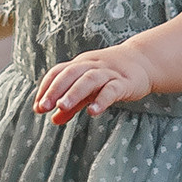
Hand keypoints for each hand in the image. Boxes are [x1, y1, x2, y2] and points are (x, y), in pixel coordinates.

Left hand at [33, 45, 153, 125]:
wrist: (143, 61)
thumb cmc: (110, 75)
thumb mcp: (88, 88)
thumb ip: (72, 104)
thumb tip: (53, 119)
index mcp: (80, 64)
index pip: (58, 72)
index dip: (46, 88)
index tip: (38, 107)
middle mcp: (92, 65)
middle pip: (70, 73)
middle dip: (55, 90)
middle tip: (43, 107)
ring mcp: (109, 73)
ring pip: (89, 79)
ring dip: (73, 93)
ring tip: (61, 107)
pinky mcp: (124, 82)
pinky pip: (111, 89)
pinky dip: (101, 100)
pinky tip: (93, 112)